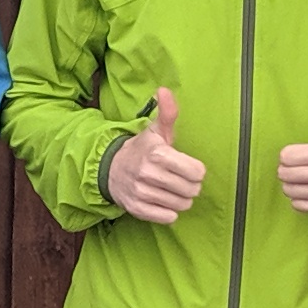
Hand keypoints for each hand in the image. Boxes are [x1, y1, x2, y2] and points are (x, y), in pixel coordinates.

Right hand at [103, 89, 206, 222]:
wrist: (110, 169)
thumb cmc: (142, 150)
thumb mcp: (156, 131)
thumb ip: (167, 113)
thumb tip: (164, 90)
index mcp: (157, 154)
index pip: (197, 172)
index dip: (196, 170)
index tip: (187, 166)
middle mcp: (148, 174)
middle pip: (192, 190)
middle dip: (190, 186)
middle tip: (180, 180)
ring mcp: (142, 193)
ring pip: (181, 205)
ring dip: (180, 199)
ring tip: (171, 190)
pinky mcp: (137, 209)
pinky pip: (168, 218)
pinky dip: (169, 212)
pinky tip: (162, 201)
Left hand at [277, 83, 307, 215]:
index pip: (287, 156)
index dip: (288, 153)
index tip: (298, 152)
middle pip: (286, 174)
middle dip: (287, 169)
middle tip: (297, 165)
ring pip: (290, 191)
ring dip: (292, 184)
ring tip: (303, 177)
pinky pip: (300, 206)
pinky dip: (300, 199)